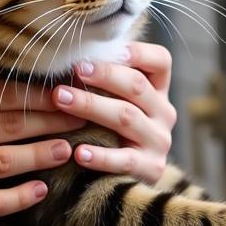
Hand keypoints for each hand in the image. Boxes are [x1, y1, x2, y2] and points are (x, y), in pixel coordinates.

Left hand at [51, 43, 177, 185]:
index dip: (139, 52)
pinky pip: (124, 160)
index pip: (161, 61)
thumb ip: (105, 81)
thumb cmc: (112, 129)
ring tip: (61, 98)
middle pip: (136, 86)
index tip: (111, 49)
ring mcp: (159, 141)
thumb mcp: (116, 102)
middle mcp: (164, 113)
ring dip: (91, 105)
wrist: (127, 176)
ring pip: (126, 117)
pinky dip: (101, 156)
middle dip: (103, 75)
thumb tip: (69, 53)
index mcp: (158, 91)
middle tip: (74, 69)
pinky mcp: (150, 168)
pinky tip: (78, 151)